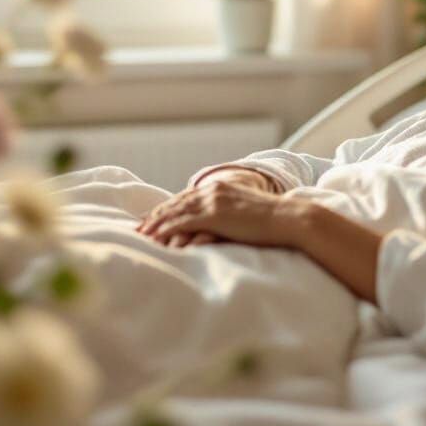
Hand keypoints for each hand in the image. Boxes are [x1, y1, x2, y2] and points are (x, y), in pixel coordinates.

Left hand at [137, 177, 306, 249]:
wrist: (286, 218)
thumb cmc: (272, 220)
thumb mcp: (247, 211)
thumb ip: (232, 213)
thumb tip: (224, 224)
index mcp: (221, 187)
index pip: (186, 197)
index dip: (168, 208)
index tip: (153, 218)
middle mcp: (213, 190)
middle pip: (176, 203)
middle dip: (156, 216)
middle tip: (139, 228)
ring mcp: (213, 201)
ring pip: (175, 212)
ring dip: (156, 224)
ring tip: (141, 236)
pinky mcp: (214, 215)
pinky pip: (182, 222)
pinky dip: (166, 230)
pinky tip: (155, 238)